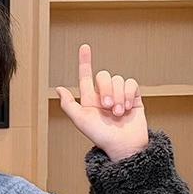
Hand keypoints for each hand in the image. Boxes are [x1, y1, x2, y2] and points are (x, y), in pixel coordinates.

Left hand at [55, 44, 148, 161]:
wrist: (124, 146)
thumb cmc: (101, 137)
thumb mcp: (81, 121)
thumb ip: (69, 104)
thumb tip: (59, 89)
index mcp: (89, 100)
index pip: (86, 76)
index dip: (84, 61)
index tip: (84, 47)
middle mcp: (104, 96)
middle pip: (103, 76)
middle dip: (106, 90)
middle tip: (108, 108)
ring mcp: (119, 95)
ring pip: (118, 79)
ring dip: (119, 96)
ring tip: (119, 113)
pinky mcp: (134, 97)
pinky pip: (131, 83)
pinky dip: (129, 94)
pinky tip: (128, 108)